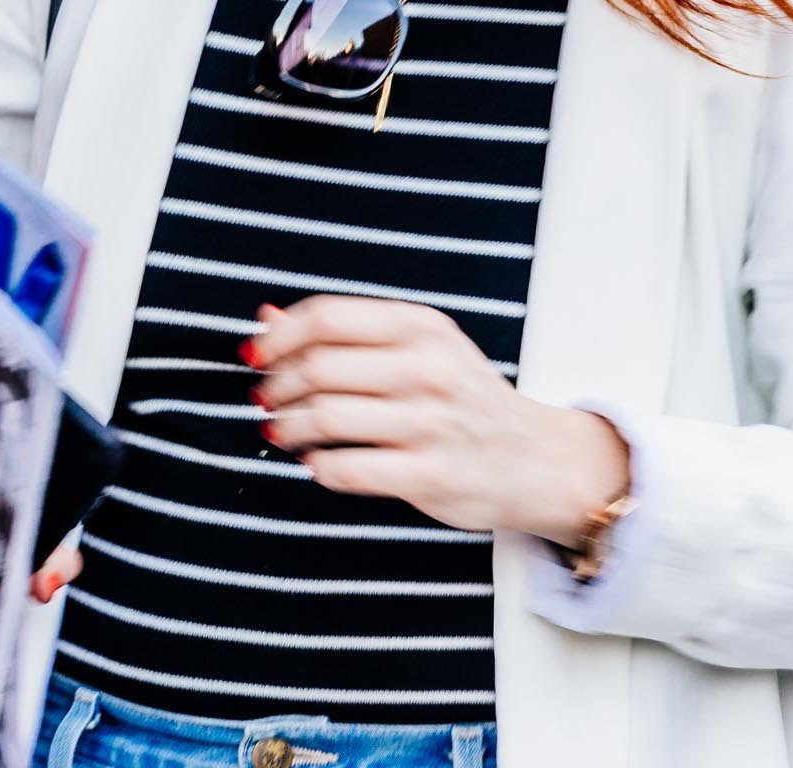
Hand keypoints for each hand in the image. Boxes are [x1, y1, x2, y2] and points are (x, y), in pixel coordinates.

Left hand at [248, 296, 629, 547]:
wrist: (535, 458)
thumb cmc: (463, 395)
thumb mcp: (418, 346)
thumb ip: (346, 330)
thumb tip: (266, 317)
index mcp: (421, 326)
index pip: (327, 317)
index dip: (279, 337)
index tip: (257, 356)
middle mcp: (427, 367)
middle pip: (319, 366)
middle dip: (277, 385)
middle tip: (264, 398)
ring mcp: (430, 423)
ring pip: (326, 417)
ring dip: (288, 426)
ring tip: (280, 431)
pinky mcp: (430, 475)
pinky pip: (348, 470)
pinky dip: (318, 467)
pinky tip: (316, 463)